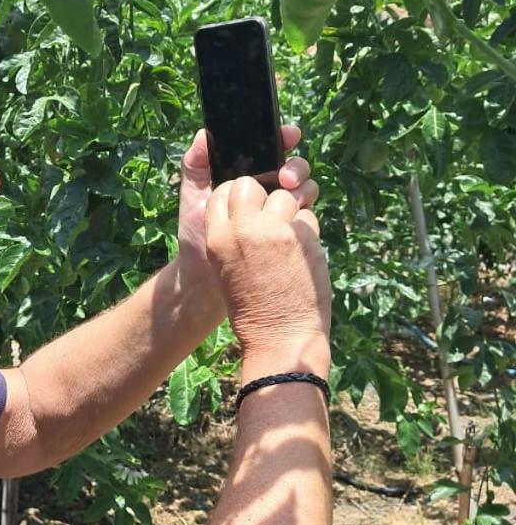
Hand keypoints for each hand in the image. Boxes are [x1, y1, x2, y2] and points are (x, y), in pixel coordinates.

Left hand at [176, 124, 317, 297]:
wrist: (204, 278)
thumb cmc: (196, 233)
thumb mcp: (193, 195)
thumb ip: (196, 163)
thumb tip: (206, 134)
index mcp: (247, 177)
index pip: (271, 150)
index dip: (283, 138)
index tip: (289, 135)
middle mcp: (267, 191)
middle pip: (294, 168)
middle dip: (296, 166)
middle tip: (285, 178)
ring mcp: (280, 212)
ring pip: (305, 189)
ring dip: (304, 188)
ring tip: (291, 198)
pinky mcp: (288, 233)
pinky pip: (306, 217)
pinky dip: (305, 212)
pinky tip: (295, 218)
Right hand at [205, 176, 330, 376]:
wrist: (281, 339)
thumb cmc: (252, 310)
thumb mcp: (225, 269)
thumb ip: (233, 236)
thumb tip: (253, 211)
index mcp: (217, 239)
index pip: (223, 192)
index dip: (238, 197)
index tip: (249, 210)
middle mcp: (242, 230)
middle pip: (250, 185)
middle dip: (262, 194)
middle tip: (270, 217)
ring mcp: (274, 231)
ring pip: (284, 196)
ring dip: (289, 211)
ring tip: (289, 237)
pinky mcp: (303, 238)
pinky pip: (307, 216)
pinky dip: (307, 229)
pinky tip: (304, 252)